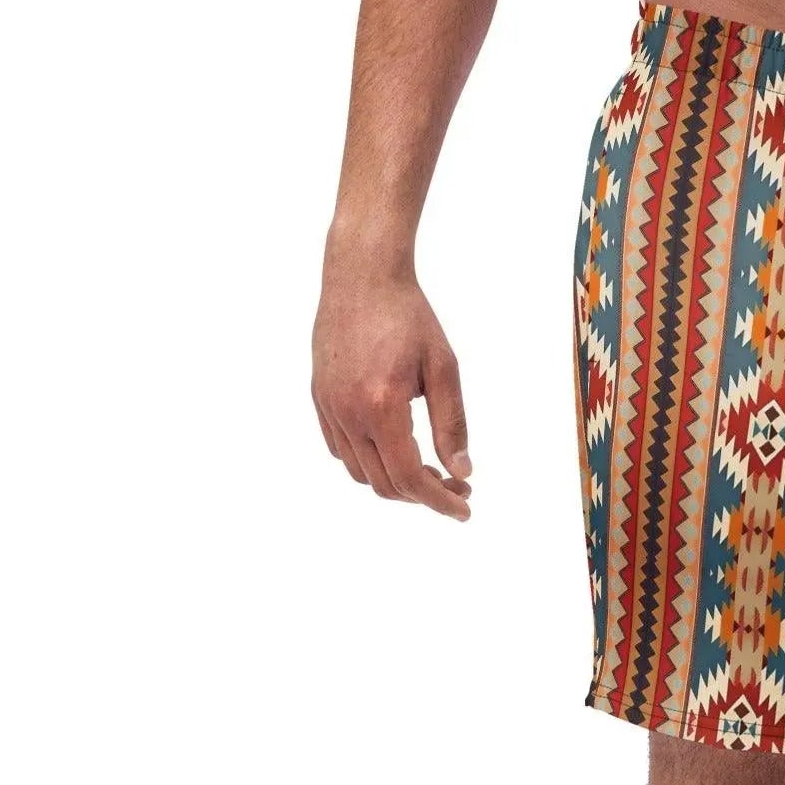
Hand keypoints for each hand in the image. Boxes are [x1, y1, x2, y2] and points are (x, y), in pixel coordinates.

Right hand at [311, 267, 472, 519]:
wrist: (361, 275)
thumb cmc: (409, 317)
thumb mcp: (444, 369)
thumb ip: (452, 425)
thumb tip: (462, 473)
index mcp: (381, 405)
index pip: (410, 478)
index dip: (439, 502)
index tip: (465, 509)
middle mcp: (348, 411)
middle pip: (385, 484)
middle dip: (424, 495)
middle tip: (456, 486)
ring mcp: (328, 406)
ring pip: (361, 473)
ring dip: (397, 482)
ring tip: (430, 470)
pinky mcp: (319, 398)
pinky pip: (341, 451)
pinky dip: (370, 463)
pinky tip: (396, 450)